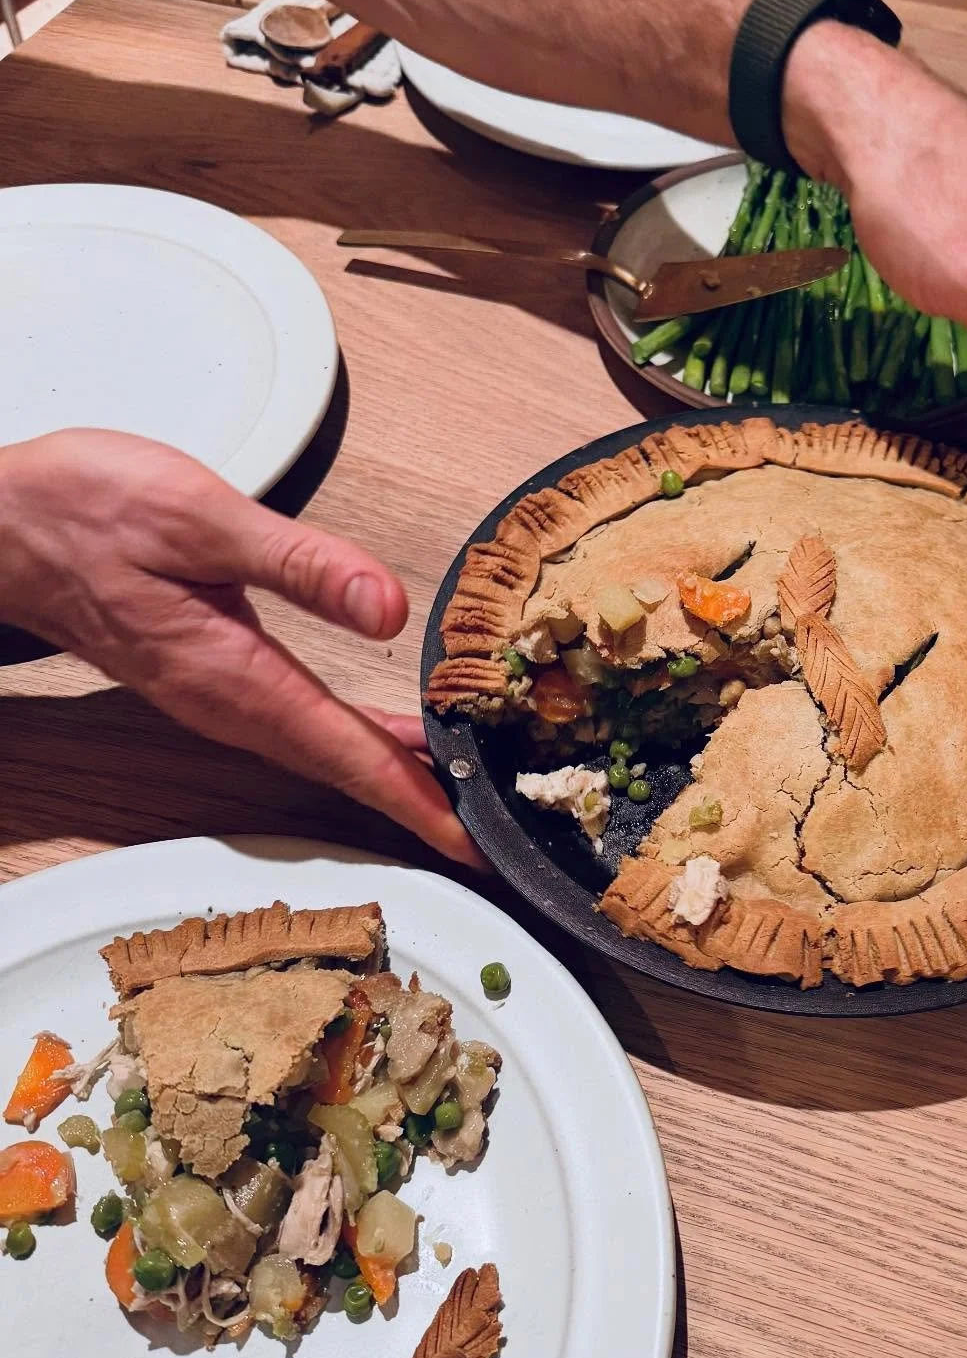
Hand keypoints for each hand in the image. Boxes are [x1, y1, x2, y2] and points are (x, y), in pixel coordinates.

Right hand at [0, 430, 481, 866]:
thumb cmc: (84, 513)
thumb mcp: (200, 518)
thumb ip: (301, 564)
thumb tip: (387, 609)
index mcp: (236, 675)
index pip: (350, 754)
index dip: (420, 802)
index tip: (475, 845)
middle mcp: (229, 702)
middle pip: (346, 769)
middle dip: (422, 806)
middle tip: (491, 840)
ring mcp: (218, 694)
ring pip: (325, 751)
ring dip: (393, 777)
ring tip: (460, 796)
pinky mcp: (212, 675)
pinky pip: (301, 726)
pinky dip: (354, 739)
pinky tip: (388, 733)